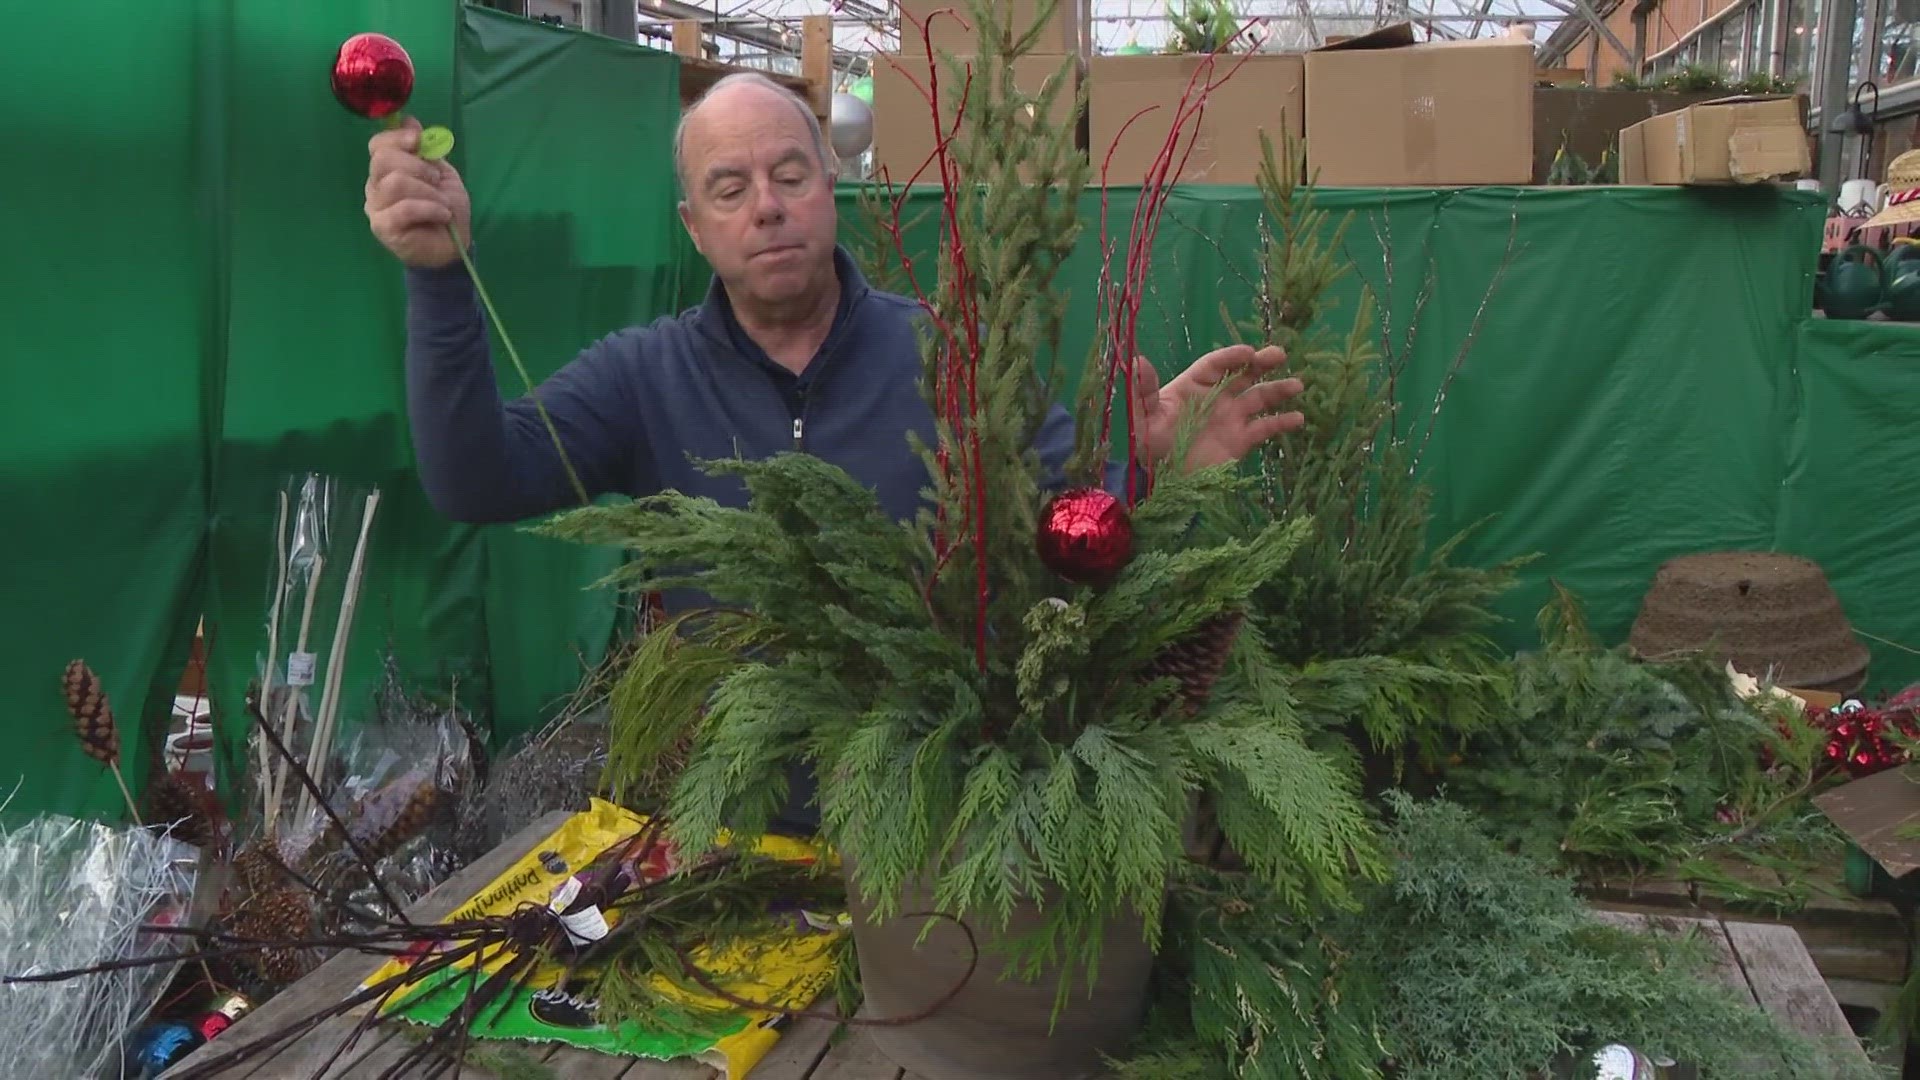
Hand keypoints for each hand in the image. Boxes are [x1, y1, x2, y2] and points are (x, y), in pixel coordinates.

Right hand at [365, 117, 471, 268]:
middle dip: (418, 166)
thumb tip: (409, 119)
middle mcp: (375, 187)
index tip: (418, 140)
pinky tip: (442, 215)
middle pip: (384, 160)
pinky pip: (404, 208)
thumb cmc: (445, 209)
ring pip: (396, 182)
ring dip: (428, 191)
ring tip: (442, 203)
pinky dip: (430, 208)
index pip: (377, 146)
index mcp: (386, 171)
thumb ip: (426, 150)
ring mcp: (376, 208)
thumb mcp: (441, 174)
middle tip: (436, 181)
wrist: (454, 246)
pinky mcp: (384, 227)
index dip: (397, 138)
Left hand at [1133, 344, 1303, 471]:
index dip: (1232, 357)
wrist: (1160, 480)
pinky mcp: (1240, 441)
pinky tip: (1298, 418)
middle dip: (1262, 363)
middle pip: (1243, 375)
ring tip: (1297, 384)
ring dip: (1278, 389)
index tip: (1248, 353)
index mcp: (1193, 386)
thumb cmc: (1149, 445)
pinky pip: (1265, 428)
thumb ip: (1142, 390)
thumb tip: (1137, 360)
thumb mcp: (1141, 417)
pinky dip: (1282, 422)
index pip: (1215, 365)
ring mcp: (1231, 418)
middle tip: (1280, 354)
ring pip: (1259, 398)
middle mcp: (1216, 398)